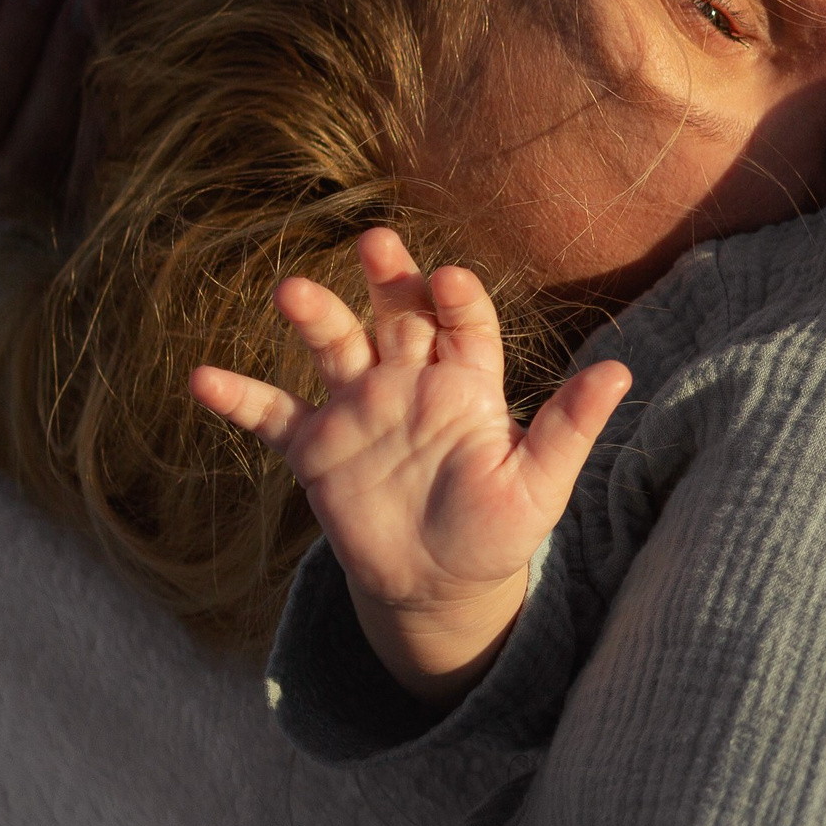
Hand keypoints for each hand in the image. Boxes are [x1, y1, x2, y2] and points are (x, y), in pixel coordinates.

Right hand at [190, 228, 631, 699]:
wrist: (439, 583)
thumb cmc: (498, 528)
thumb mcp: (541, 482)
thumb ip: (571, 425)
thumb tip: (622, 371)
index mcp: (468, 384)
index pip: (465, 325)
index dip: (457, 300)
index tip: (449, 281)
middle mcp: (410, 382)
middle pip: (397, 315)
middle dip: (387, 279)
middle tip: (375, 241)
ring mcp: (358, 409)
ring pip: (333, 348)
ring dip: (315, 319)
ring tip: (292, 293)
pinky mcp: (315, 448)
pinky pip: (271, 416)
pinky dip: (238, 398)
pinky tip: (203, 379)